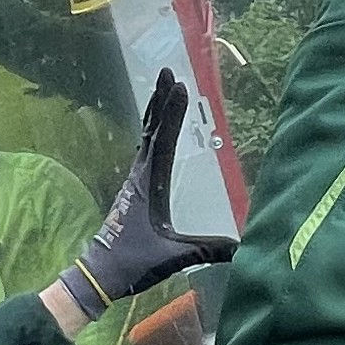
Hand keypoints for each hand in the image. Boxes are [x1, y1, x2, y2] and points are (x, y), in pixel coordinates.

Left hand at [52, 72, 236, 323]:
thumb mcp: (173, 255)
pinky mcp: (133, 188)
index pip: (164, 141)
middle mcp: (139, 175)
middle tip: (168, 72)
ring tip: (163, 88)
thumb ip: (209, 250)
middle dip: (161, 100)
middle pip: (152, 129)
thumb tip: (244, 246)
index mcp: (149, 184)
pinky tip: (156, 129)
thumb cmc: (133, 261)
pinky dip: (152, 131)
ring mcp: (134, 180)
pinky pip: (145, 150)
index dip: (174, 114)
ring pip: (146, 137)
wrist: (100, 273)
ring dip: (155, 112)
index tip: (182, 87)